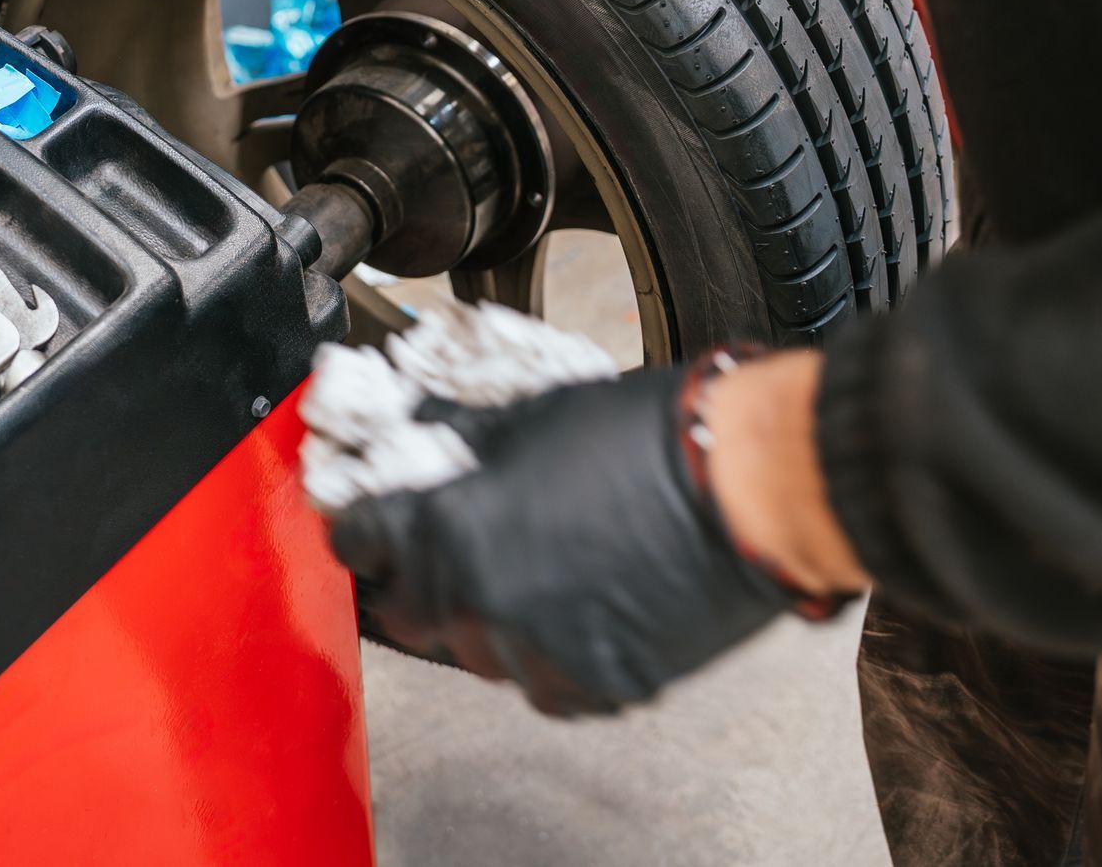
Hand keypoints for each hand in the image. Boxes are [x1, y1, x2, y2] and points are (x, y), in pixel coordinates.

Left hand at [326, 353, 861, 714]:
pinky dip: (542, 648)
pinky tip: (565, 604)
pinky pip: (543, 679)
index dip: (358, 528)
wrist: (742, 484)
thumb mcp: (523, 416)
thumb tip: (403, 426)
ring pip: (474, 651)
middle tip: (430, 547)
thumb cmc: (640, 436)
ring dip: (478, 615)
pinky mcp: (596, 684)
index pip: (361, 545)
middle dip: (408, 577)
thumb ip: (450, 436)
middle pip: (407, 610)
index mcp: (451, 531)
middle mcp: (482, 603)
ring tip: (515, 570)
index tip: (365, 519)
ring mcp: (539, 654)